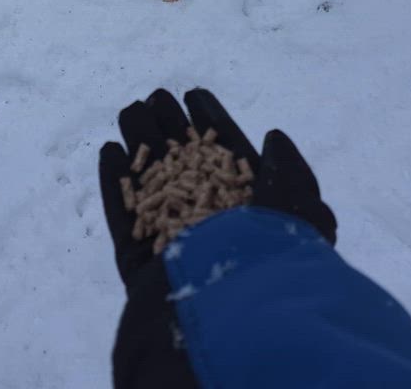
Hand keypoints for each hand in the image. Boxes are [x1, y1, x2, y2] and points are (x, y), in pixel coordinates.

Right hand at [99, 88, 335, 288]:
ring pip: (153, 184)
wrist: (236, 317)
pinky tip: (109, 151)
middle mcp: (211, 223)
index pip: (228, 156)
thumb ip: (288, 169)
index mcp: (251, 211)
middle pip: (187, 164)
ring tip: (129, 112)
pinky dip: (115, 184)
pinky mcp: (140, 263)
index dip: (211, 124)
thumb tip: (273, 137)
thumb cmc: (273, 257)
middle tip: (155, 97)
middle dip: (171, 128)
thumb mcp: (301, 208)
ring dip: (140, 146)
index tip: (193, 93)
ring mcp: (174, 242)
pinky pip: (123, 216)